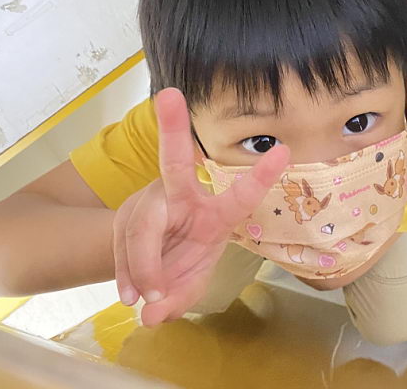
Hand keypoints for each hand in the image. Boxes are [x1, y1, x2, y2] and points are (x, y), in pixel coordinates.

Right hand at [113, 88, 288, 325]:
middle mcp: (182, 197)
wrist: (147, 265)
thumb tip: (152, 313)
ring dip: (142, 267)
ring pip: (141, 228)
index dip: (262, 176)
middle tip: (169, 94)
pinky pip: (121, 243)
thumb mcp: (190, 284)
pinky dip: (125, 273)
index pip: (240, 195)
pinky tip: (128, 294)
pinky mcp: (126, 214)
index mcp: (215, 214)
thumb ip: (178, 299)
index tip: (285, 151)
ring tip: (141, 299)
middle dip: (173, 128)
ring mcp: (150, 202)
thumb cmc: (183, 263)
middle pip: (174, 162)